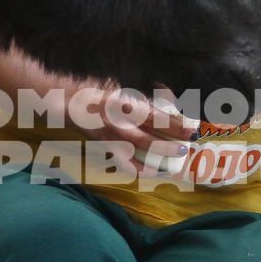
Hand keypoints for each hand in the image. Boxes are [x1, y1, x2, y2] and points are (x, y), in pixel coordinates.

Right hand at [64, 82, 200, 174]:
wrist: (69, 105)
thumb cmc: (98, 92)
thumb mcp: (122, 90)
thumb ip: (143, 99)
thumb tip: (168, 101)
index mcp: (122, 107)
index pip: (155, 119)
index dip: (175, 125)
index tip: (192, 128)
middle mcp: (117, 126)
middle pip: (151, 141)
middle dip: (172, 145)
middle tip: (188, 145)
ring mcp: (111, 142)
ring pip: (140, 158)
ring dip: (160, 161)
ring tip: (175, 162)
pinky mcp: (107, 151)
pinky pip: (126, 166)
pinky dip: (142, 171)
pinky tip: (154, 172)